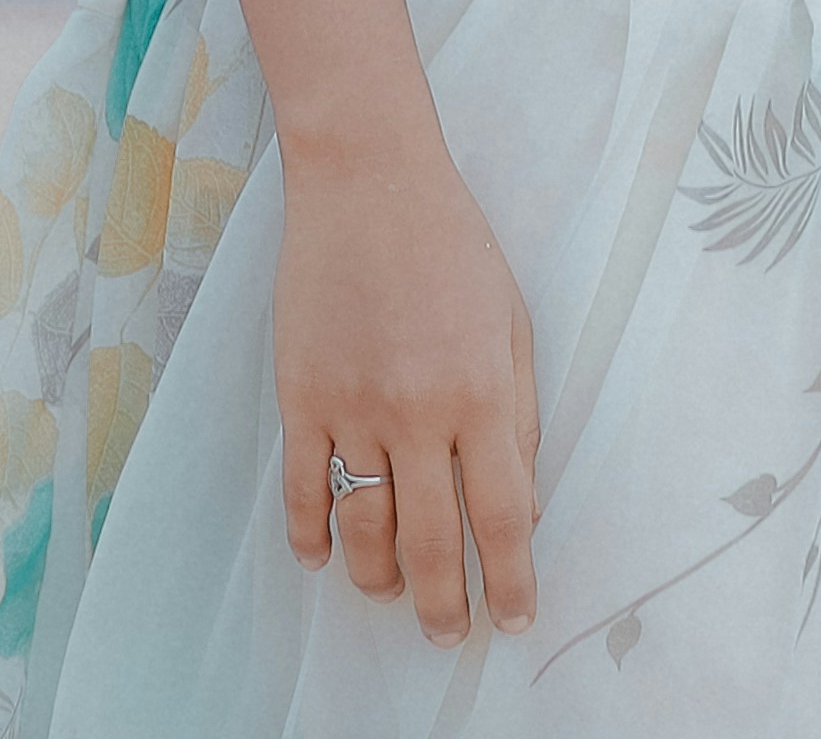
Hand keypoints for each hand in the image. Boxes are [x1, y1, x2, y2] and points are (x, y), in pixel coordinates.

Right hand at [271, 138, 538, 646]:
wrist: (368, 184)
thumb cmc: (455, 246)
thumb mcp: (513, 321)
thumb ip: (519, 412)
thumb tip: (521, 496)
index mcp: (482, 392)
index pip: (503, 516)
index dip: (512, 579)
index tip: (514, 618)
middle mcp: (418, 412)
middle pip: (434, 541)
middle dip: (445, 604)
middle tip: (448, 636)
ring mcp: (352, 409)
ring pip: (364, 529)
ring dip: (379, 578)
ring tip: (392, 597)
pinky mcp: (299, 398)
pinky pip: (303, 490)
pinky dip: (311, 536)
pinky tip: (323, 559)